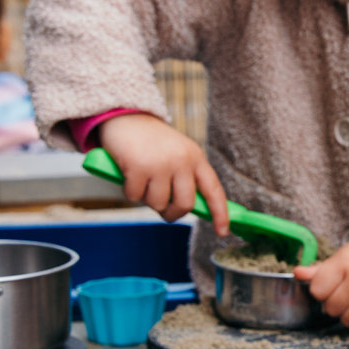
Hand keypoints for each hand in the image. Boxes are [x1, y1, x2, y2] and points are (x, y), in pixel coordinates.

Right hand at [96, 113, 229, 234]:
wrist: (126, 116)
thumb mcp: (178, 154)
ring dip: (147, 199)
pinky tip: (128, 175)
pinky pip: (135, 197)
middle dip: (172, 214)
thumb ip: (185, 178)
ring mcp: (161, 164)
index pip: (213, 190)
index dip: (220, 213)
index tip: (222, 232)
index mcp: (196, 158)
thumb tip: (187, 210)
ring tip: (142, 181)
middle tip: (163, 210)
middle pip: (184, 204)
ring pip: (158, 203)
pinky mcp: (138, 167)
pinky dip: (129, 191)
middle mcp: (182, 161)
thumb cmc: (153, 142)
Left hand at [294, 240, 348, 336]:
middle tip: (345, 295)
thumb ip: (321, 269)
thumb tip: (297, 273)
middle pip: (331, 308)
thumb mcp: (345, 256)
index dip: (321, 291)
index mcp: (346, 260)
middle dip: (335, 304)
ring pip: (346, 321)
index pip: (317, 290)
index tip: (330, 286)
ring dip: (348, 315)